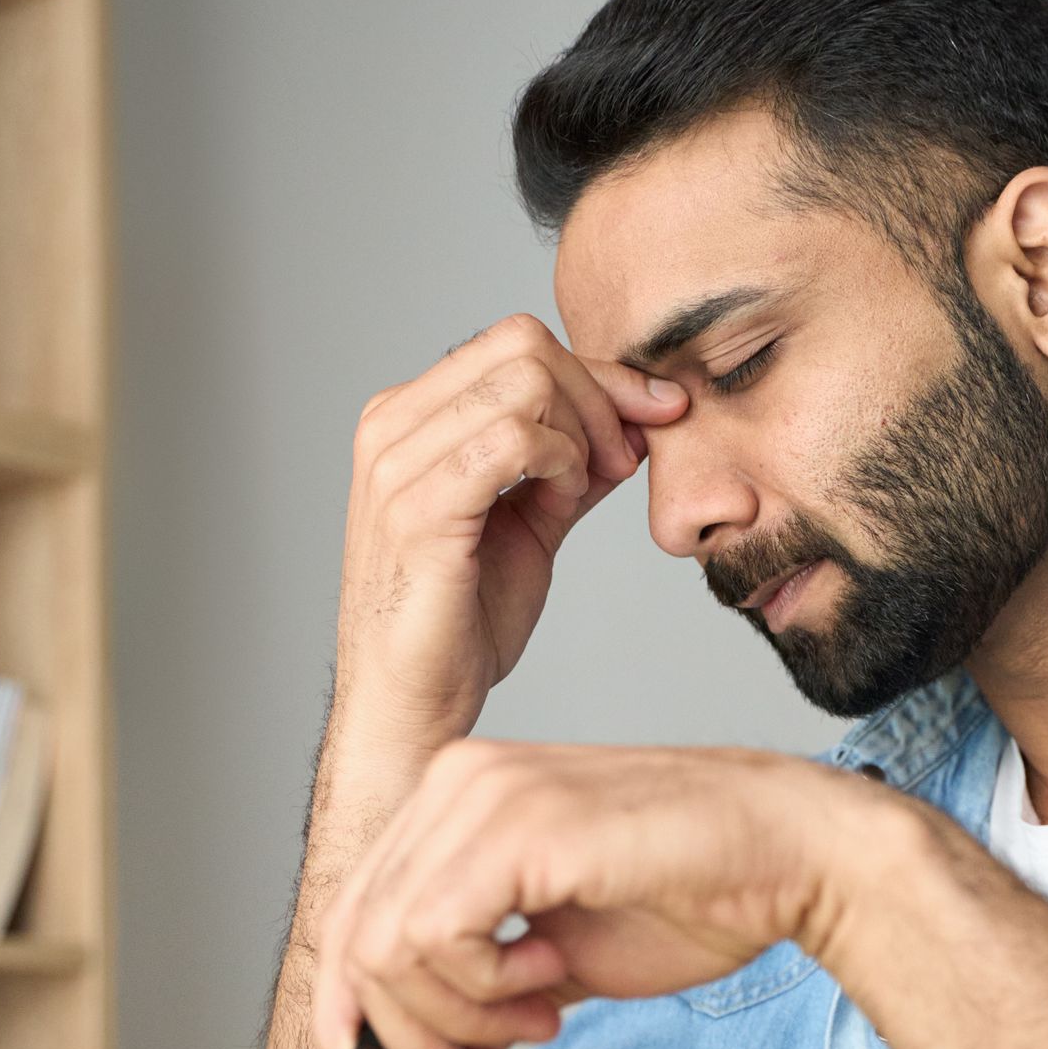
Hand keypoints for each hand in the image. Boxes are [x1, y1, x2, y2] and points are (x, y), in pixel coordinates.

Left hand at [312, 742, 888, 1048]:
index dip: (363, 1025)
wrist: (789, 858)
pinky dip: (481, 989)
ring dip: (457, 1026)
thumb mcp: (552, 975)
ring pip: (384, 949)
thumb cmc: (691, 900)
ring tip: (539, 1022)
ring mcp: (480, 796)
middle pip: (357, 944)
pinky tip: (548, 983)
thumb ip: (474, 1011)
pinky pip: (433, 936)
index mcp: (454, 804)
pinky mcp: (515, 825)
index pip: (355, 922)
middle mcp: (454, 784)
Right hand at [327, 317, 687, 788]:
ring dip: (581, 432)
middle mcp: (390, 425)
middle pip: (523, 344)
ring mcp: (395, 463)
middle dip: (597, 395)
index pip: (515, 343)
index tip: (657, 412)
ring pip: (523, 380)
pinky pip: (513, 438)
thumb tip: (634, 421)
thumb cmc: (461, 623)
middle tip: (621, 461)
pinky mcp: (417, 508)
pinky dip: (562, 461)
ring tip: (581, 491)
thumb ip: (570, 466)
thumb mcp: (531, 524)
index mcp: (407, 416)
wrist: (415, 705)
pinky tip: (564, 501)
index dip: (600, 373)